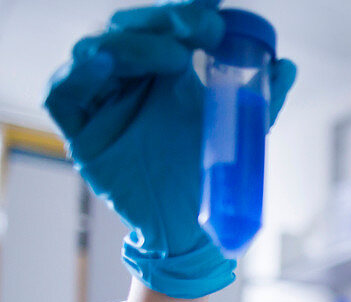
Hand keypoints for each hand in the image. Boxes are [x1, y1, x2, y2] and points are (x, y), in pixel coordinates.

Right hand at [44, 0, 296, 298]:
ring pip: (96, 51)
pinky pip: (63, 95)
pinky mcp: (82, 133)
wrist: (195, 231)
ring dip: (134, 43)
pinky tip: (105, 62)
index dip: (185, 12)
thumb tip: (287, 67)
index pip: (166, 28)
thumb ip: (261, 99)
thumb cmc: (211, 177)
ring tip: (174, 54)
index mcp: (163, 73)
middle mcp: (130, 81)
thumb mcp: (241, 132)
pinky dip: (80, 74)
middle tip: (201, 28)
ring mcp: (103, 104)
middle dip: (164, 21)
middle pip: (129, 30)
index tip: (215, 7)